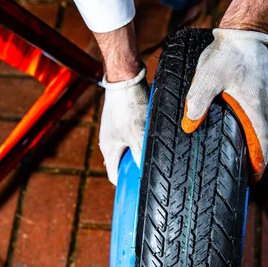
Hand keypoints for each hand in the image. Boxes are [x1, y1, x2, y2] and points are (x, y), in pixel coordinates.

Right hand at [99, 66, 149, 184]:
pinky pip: (135, 136)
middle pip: (124, 164)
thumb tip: (149, 175)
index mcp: (108, 150)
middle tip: (155, 172)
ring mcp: (117, 130)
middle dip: (138, 169)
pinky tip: (156, 137)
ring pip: (131, 149)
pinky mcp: (125, 119)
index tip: (143, 189)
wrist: (125, 77)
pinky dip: (144, 140)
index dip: (128, 185)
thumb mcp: (138, 136)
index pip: (116, 176)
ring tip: (158, 155)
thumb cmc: (128, 106)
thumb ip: (142, 157)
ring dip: (142, 154)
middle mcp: (110, 141)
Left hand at [182, 28, 267, 178]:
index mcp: (256, 106)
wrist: (244, 31)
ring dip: (257, 139)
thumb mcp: (206, 78)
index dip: (259, 163)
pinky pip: (266, 113)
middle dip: (257, 155)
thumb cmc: (226, 54)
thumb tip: (189, 126)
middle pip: (266, 137)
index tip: (253, 177)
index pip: (263, 143)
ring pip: (267, 125)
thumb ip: (197, 102)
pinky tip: (246, 126)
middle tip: (246, 170)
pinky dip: (258, 124)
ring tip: (244, 152)